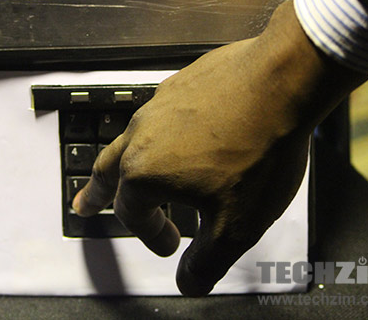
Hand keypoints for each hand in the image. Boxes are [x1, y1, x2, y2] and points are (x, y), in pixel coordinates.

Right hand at [72, 0, 367, 295]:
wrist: (283, 81)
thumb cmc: (258, 154)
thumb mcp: (236, 225)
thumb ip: (207, 261)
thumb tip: (188, 286)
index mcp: (144, 172)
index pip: (133, 214)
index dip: (152, 235)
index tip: (172, 246)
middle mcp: (141, 135)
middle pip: (107, 169)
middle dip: (96, 193)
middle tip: (84, 206)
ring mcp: (159, 104)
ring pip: (131, 139)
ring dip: (126, 163)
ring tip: (128, 171)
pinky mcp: (181, 83)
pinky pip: (159, 115)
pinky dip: (158, 135)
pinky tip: (178, 135)